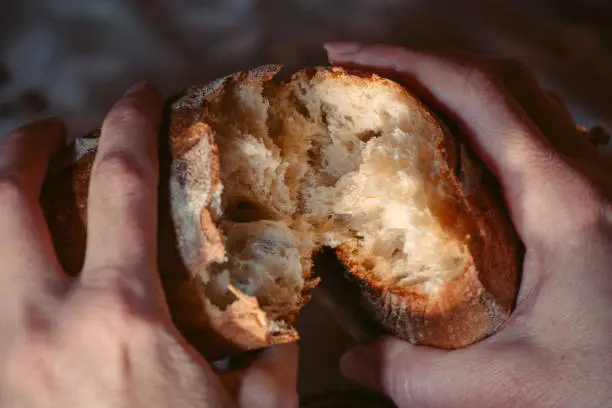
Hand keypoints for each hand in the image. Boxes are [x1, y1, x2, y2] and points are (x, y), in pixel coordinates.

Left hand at [0, 83, 297, 407]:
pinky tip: (22, 275)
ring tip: (19, 191)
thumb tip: (285, 317)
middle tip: (46, 130)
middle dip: (19, 146)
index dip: (130, 127)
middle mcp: (41, 325)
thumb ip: (269, 355)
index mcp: (121, 318)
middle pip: (3, 199)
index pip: (121, 186)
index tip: (138, 99)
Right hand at [325, 43, 611, 407]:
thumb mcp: (517, 390)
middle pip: (497, 82)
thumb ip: (422, 380)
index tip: (347, 58)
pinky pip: (533, 138)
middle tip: (362, 76)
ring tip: (397, 104)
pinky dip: (481, 124)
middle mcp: (585, 176)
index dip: (405, 62)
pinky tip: (450, 157)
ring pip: (520, 103)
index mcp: (564, 201)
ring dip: (454, 88)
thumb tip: (356, 361)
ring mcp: (594, 186)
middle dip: (422, 64)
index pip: (476, 94)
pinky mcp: (594, 207)